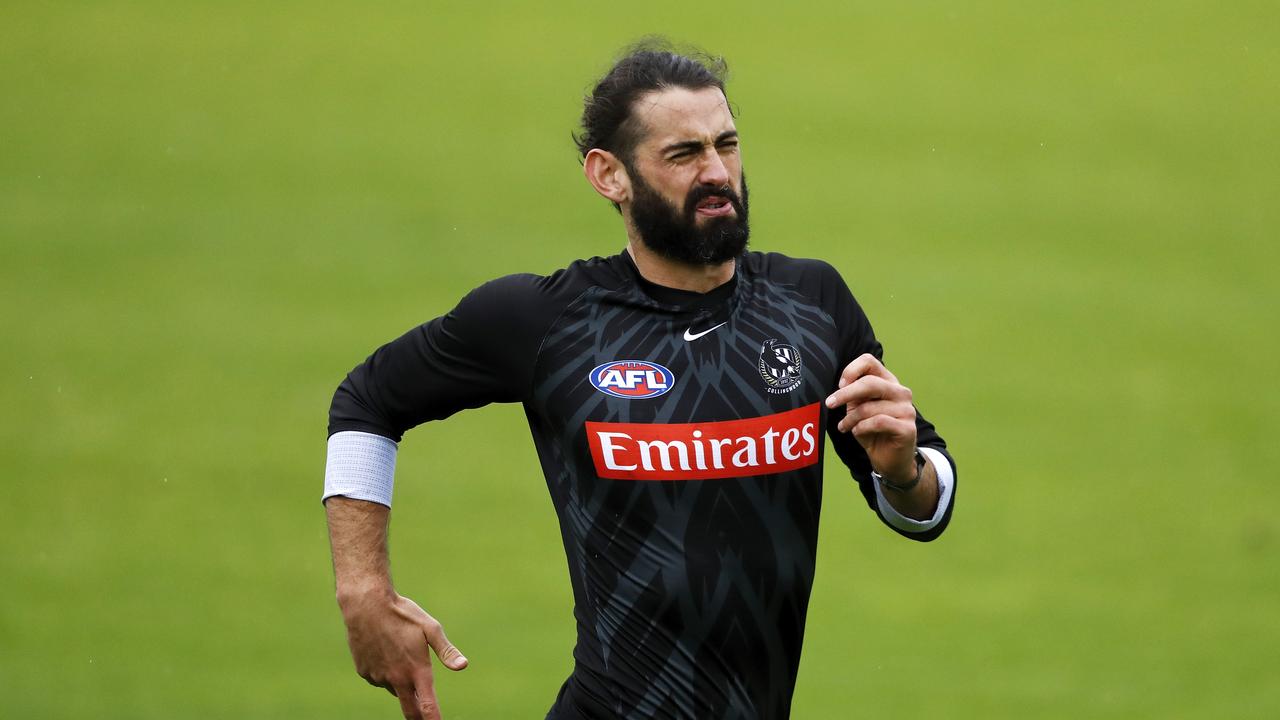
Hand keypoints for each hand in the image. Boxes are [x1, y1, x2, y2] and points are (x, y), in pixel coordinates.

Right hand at [340, 589, 467, 719]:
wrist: (366, 605)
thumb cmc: (403, 614)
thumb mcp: (430, 628)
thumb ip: (446, 651)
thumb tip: (463, 666)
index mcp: (416, 670)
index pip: (428, 706)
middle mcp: (396, 679)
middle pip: (410, 711)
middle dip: (419, 718)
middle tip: (425, 717)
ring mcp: (378, 677)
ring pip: (394, 690)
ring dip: (401, 685)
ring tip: (401, 656)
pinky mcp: (364, 673)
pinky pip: (379, 679)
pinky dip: (385, 673)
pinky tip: (385, 652)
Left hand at [825, 353, 917, 482]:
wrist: (890, 460)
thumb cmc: (872, 430)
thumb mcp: (858, 408)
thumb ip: (853, 395)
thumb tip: (841, 385)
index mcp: (888, 382)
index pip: (870, 362)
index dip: (851, 370)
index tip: (839, 385)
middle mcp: (900, 392)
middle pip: (870, 382)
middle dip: (846, 393)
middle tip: (830, 403)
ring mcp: (907, 410)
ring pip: (870, 407)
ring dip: (851, 418)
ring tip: (844, 426)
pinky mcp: (908, 428)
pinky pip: (878, 422)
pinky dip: (862, 427)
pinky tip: (857, 432)